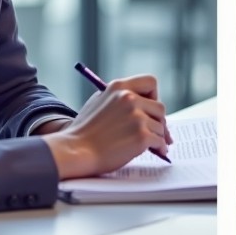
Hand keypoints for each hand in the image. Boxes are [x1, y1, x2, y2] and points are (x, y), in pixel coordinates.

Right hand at [41, 74, 170, 179]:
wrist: (75, 152)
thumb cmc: (84, 131)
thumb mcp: (98, 102)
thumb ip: (119, 99)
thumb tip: (143, 104)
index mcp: (119, 88)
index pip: (150, 82)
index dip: (154, 96)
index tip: (150, 107)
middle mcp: (130, 99)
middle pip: (160, 107)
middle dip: (158, 121)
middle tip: (158, 130)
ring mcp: (137, 117)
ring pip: (161, 127)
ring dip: (158, 136)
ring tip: (151, 145)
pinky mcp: (141, 136)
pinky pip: (160, 141)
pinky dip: (160, 148)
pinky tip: (157, 151)